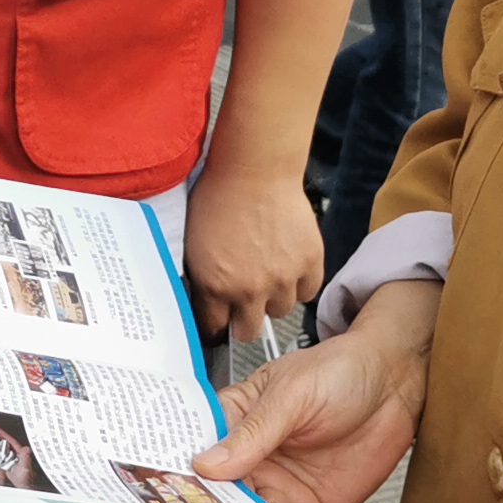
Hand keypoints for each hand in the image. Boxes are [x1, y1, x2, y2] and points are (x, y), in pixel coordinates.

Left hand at [183, 161, 326, 345]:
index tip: (219, 321)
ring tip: (269, 272)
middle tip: (245, 302)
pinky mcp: (309, 264)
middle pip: (248, 332)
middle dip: (244, 320)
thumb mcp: (193, 245)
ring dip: (273, 298)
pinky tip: (289, 266)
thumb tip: (207, 301)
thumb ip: (202, 280)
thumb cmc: (219, 196)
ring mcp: (282, 279)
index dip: (215, 325)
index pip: (214, 329)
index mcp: (213, 286)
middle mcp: (248, 290)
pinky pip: (307, 292)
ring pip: (280, 312)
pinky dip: (300, 283)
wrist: (254, 169)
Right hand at [192, 280, 434, 502]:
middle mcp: (250, 462)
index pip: (198, 459)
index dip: (189, 484)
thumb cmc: (337, 371)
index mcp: (231, 425)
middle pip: (226, 502)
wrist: (395, 382)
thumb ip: (253, 432)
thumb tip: (205, 464)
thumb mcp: (291, 395)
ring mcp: (282, 487)